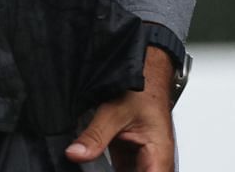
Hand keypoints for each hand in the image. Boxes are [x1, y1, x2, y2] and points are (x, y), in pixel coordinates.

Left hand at [66, 46, 175, 170]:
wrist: (147, 73)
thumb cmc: (145, 88)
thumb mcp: (115, 111)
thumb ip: (95, 135)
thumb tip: (76, 154)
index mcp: (159, 153)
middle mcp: (155, 161)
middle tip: (95, 165)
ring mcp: (143, 161)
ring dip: (108, 171)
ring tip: (99, 157)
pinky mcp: (131, 159)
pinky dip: (106, 171)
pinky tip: (94, 162)